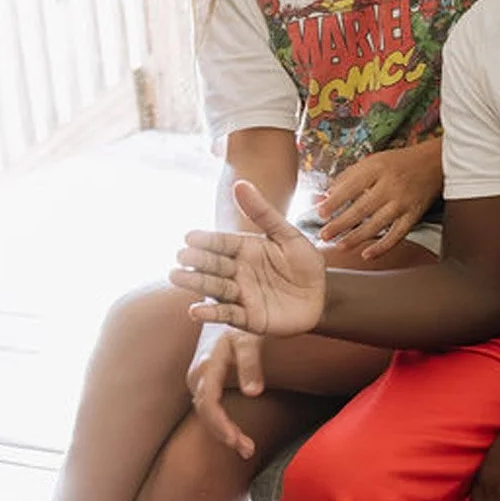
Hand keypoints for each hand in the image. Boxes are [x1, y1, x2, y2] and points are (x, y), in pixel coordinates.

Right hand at [171, 180, 326, 336]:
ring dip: (196, 283)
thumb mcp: (288, 235)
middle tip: (181, 256)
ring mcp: (240, 294)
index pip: (222, 243)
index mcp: (245, 249)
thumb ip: (263, 212)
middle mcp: (237, 272)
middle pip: (214, 265)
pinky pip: (227, 314)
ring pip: (215, 288)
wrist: (322, 295)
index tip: (189, 236)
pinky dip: (211, 313)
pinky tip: (195, 311)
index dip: (207, 240)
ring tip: (177, 276)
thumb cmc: (304, 263)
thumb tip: (240, 183)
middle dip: (197, 260)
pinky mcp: (247, 317)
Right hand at [185, 327, 265, 459]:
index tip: (237, 442)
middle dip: (225, 434)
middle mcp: (197, 375)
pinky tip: (236, 434)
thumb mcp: (250, 339)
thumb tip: (254, 394)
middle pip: (207, 413)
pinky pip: (209, 407)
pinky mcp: (203, 380)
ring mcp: (198, 379)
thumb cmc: (241, 323)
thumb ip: (251, 365)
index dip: (222, 426)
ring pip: (207, 413)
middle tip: (248, 451)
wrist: (226, 308)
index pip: (209, 404)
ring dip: (224, 432)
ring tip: (247, 449)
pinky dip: (222, 422)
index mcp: (207, 366)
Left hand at [315, 142, 440, 258]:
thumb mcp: (372, 161)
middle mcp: (390, 185)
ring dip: (356, 237)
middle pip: (362, 208)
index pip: (351, 187)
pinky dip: (382, 246)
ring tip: (340, 245)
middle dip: (340, 224)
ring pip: (377, 224)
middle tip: (325, 234)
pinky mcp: (413, 215)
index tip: (321, 212)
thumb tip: (325, 196)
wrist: (434, 162)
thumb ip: (348, 177)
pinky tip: (367, 254)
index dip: (334, 201)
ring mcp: (403, 202)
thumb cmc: (399, 163)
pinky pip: (397, 234)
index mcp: (377, 168)